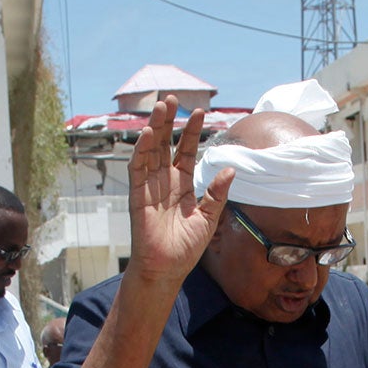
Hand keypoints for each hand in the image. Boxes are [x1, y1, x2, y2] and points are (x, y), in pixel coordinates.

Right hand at [127, 96, 231, 284]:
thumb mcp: (209, 218)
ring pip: (150, 150)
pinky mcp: (137, 195)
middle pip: (165, 144)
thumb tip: (229, 170)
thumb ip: (217, 193)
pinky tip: (146, 134)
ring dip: (154, 128)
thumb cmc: (186, 248)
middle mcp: (164, 181)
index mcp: (182, 184)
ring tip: (161, 106)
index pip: (186, 151)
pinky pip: (137, 169)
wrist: (167, 269)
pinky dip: (140, 151)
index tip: (201, 112)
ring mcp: (150, 186)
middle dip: (169, 121)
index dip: (192, 132)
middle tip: (172, 98)